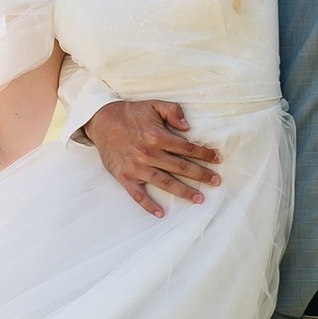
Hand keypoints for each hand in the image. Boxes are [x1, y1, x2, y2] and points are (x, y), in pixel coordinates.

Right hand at [82, 95, 222, 216]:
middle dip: (201, 175)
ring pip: (165, 183)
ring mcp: (136, 168)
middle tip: (216, 181)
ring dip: (184, 191)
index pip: (187, 148)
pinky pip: (138, 195)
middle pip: (181, 167)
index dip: (204, 154)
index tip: (217, 159)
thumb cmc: (129, 113)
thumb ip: (172, 111)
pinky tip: (161, 213)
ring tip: (199, 198)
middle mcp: (148, 154)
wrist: (101, 121)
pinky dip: (149, 205)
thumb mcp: (153, 105)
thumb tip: (187, 127)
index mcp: (157, 136)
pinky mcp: (124, 177)